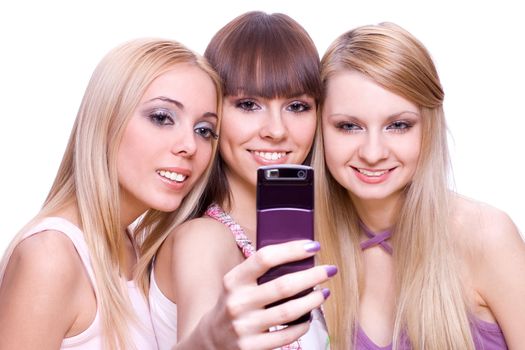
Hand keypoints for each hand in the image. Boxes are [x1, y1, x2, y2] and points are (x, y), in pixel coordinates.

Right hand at [204, 240, 335, 349]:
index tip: (313, 246)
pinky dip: (303, 325)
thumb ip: (258, 272)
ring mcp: (244, 327)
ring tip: (324, 292)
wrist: (211, 339)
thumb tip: (298, 256)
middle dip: (312, 276)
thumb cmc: (233, 303)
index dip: (292, 250)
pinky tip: (310, 317)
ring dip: (312, 300)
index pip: (264, 258)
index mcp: (233, 280)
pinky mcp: (252, 347)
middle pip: (283, 286)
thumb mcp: (236, 284)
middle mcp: (237, 302)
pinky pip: (287, 335)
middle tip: (329, 270)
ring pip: (289, 311)